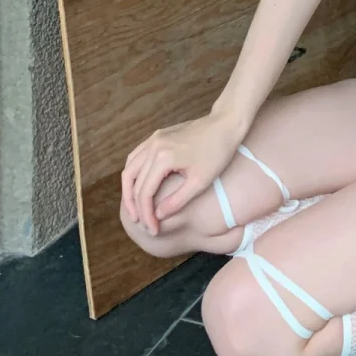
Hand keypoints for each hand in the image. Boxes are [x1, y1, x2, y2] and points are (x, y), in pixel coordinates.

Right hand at [121, 110, 243, 235]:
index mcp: (163, 157)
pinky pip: (137, 155)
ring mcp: (155, 138)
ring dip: (130, 189)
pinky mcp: (158, 135)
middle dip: (135, 205)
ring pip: (130, 166)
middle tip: (141, 223)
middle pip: (133, 180)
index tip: (153, 230)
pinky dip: (135, 173)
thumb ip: (176, 201)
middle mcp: (154, 145)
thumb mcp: (200, 182)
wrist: (225, 124)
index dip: (146, 215)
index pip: (145, 192)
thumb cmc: (217, 153)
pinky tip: (140, 186)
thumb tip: (157, 216)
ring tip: (136, 209)